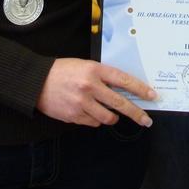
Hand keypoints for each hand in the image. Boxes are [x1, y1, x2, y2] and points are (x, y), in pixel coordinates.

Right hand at [36, 58, 155, 127]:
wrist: (37, 82)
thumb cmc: (63, 70)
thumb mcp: (85, 65)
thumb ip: (102, 76)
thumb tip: (122, 89)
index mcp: (94, 69)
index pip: (123, 80)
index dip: (140, 89)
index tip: (152, 95)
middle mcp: (90, 86)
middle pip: (120, 103)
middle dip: (136, 113)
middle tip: (147, 120)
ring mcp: (82, 103)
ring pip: (108, 117)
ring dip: (112, 117)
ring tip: (110, 113)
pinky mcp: (74, 116)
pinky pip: (93, 123)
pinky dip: (95, 119)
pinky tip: (89, 111)